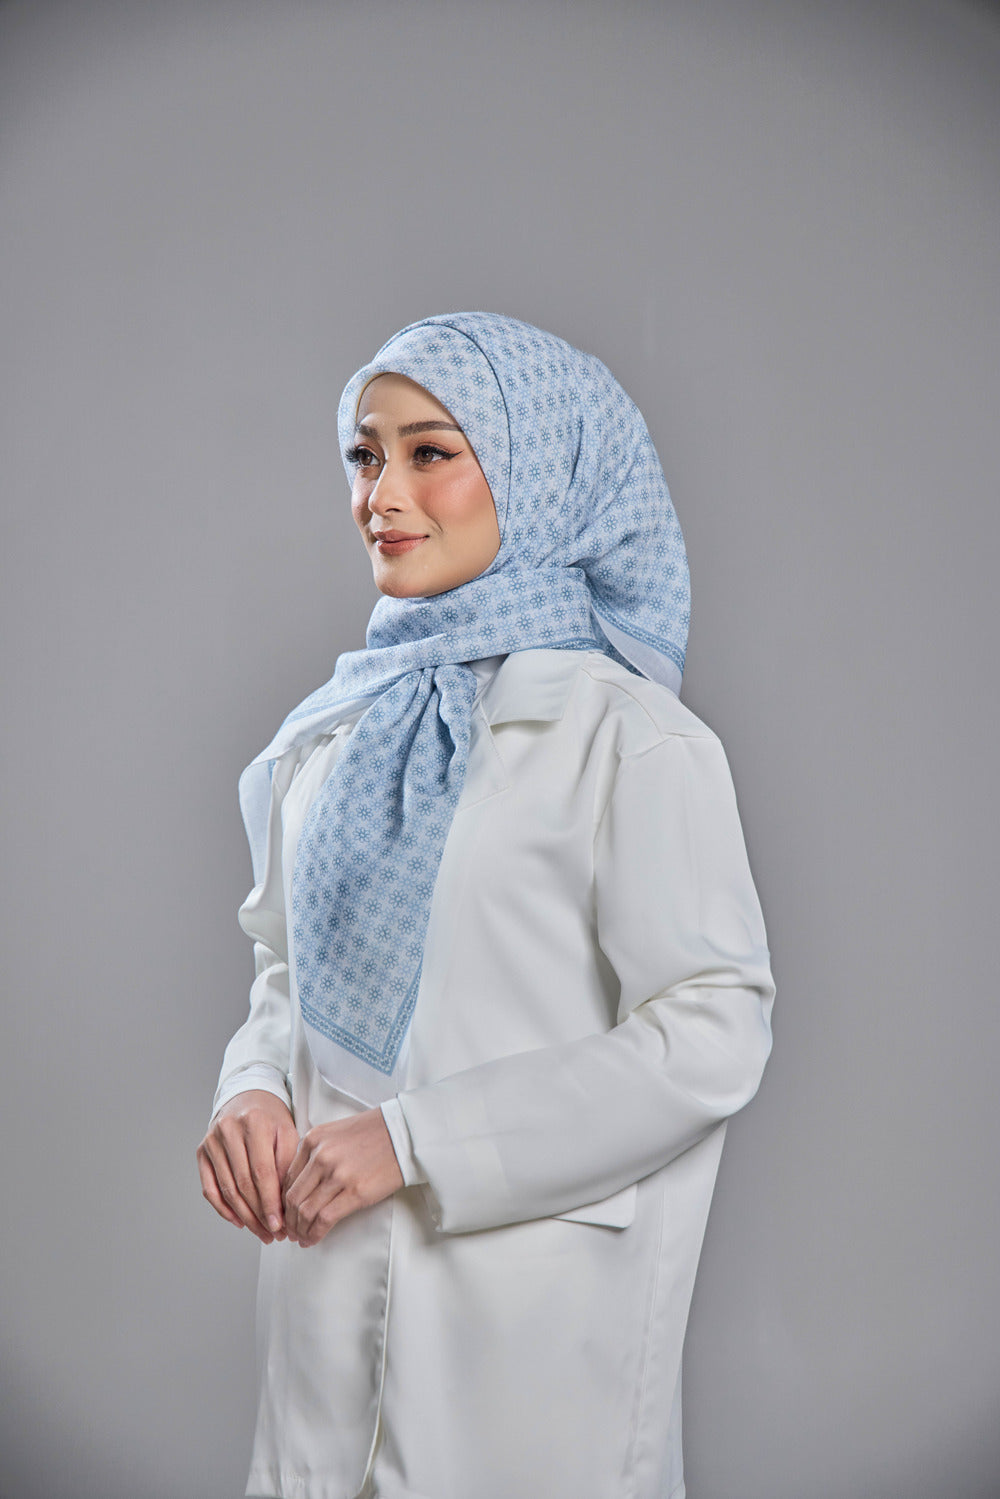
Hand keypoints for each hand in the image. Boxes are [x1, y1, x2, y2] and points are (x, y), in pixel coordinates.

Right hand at [197, 1090, 298, 1244]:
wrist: (247, 1097)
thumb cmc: (272, 1118)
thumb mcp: (287, 1133)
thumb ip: (287, 1164)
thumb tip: (284, 1204)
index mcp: (254, 1122)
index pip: (262, 1172)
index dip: (270, 1203)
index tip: (279, 1225)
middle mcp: (228, 1130)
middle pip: (243, 1184)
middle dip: (259, 1214)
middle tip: (273, 1233)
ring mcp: (211, 1141)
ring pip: (227, 1190)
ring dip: (244, 1217)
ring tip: (261, 1232)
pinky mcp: (202, 1151)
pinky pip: (210, 1188)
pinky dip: (223, 1209)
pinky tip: (239, 1221)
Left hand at [282, 1107, 403, 1247]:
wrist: (404, 1133)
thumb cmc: (375, 1132)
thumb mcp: (336, 1133)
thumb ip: (316, 1152)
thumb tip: (302, 1183)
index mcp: (313, 1140)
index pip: (287, 1178)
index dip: (283, 1201)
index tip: (286, 1212)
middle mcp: (321, 1156)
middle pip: (292, 1197)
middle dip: (288, 1220)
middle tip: (290, 1230)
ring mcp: (337, 1175)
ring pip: (305, 1211)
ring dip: (300, 1230)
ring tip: (302, 1238)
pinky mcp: (355, 1192)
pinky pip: (324, 1219)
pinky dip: (314, 1234)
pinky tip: (313, 1239)